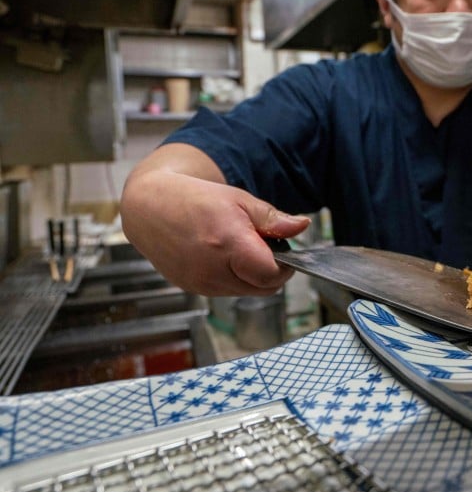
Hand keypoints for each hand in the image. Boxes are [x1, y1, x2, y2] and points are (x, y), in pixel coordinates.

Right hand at [121, 168, 309, 295]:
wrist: (150, 207)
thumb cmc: (194, 199)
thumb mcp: (240, 200)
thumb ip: (272, 219)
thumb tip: (302, 225)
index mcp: (228, 244)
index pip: (271, 275)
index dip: (284, 266)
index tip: (284, 252)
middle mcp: (212, 270)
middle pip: (263, 288)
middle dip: (271, 272)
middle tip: (263, 247)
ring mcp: (200, 284)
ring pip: (246, 292)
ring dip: (252, 276)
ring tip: (240, 249)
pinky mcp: (191, 289)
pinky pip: (226, 292)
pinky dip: (233, 279)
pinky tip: (223, 257)